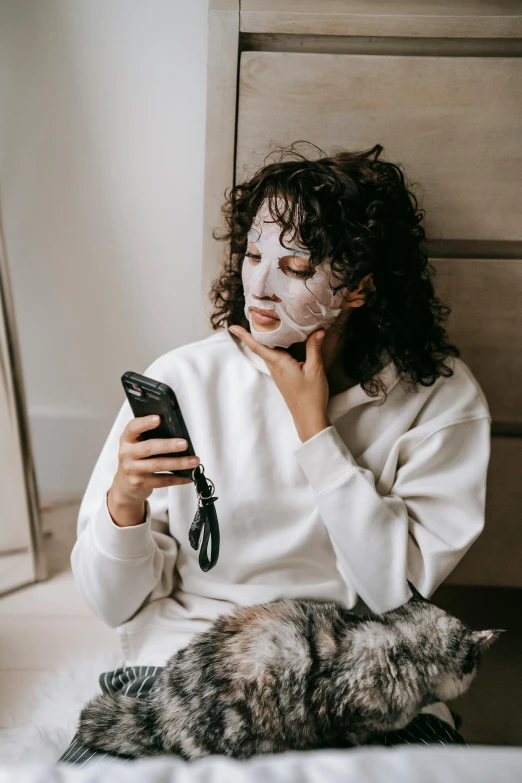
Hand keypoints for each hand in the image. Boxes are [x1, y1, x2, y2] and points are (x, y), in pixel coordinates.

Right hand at [109, 415, 199, 525]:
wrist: (124, 485)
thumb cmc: (135, 459)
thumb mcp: (136, 445)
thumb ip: (149, 436)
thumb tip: (176, 432)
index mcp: (127, 439)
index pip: (133, 427)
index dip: (145, 422)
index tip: (158, 419)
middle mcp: (127, 454)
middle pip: (149, 447)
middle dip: (168, 445)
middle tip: (184, 443)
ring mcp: (133, 470)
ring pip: (158, 465)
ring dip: (178, 462)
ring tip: (193, 460)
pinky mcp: (140, 483)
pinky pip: (162, 481)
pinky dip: (178, 478)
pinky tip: (188, 476)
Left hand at [228, 325, 331, 441]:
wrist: (309, 417)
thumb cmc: (311, 395)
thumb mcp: (315, 369)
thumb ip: (314, 348)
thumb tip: (318, 330)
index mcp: (279, 363)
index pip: (257, 346)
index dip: (244, 335)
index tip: (231, 326)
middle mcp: (275, 367)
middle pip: (260, 346)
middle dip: (255, 331)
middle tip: (253, 314)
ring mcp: (278, 372)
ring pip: (268, 351)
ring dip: (264, 338)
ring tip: (265, 322)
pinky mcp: (283, 376)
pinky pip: (275, 357)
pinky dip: (275, 346)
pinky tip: (282, 340)